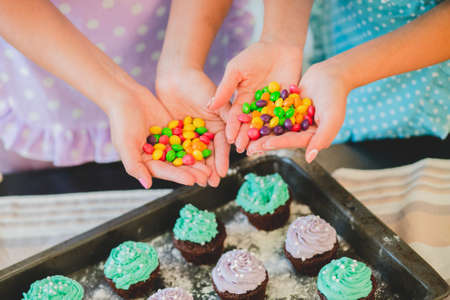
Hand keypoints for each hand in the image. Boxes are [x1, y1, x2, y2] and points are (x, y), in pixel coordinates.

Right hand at [107, 85, 207, 188]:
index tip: (192, 180)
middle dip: (191, 171)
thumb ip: (135, 166)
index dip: (178, 176)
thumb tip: (147, 184)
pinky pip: (185, 139)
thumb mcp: (125, 144)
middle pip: (176, 165)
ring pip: (183, 153)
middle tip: (206, 176)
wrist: (125, 95)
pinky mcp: (171, 130)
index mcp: (143, 161)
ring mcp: (164, 142)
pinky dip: (195, 143)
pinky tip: (207, 147)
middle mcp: (155, 154)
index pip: (164, 171)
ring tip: (209, 166)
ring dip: (196, 160)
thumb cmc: (121, 120)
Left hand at [156, 67, 229, 186]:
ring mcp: (193, 135)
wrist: (176, 75)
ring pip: (195, 155)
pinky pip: (178, 149)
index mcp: (220, 125)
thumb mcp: (216, 99)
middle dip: (210, 169)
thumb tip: (239, 131)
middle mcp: (208, 133)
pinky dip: (180, 161)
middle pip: (210, 154)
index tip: (221, 173)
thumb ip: (227, 114)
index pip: (222, 146)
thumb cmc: (198, 84)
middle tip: (210, 184)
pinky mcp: (178, 134)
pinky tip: (179, 172)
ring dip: (196, 169)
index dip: (222, 160)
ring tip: (197, 183)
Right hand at [208, 41, 302, 152]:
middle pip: (251, 126)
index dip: (233, 128)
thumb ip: (225, 88)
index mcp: (243, 100)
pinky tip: (280, 138)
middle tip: (243, 150)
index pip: (236, 118)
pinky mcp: (289, 105)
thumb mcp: (236, 69)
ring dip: (263, 138)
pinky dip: (282, 129)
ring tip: (259, 148)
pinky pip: (285, 119)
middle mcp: (257, 107)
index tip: (229, 139)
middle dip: (246, 138)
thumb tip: (210, 106)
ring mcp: (273, 107)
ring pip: (267, 126)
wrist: (280, 45)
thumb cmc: (255, 55)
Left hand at [247, 62, 348, 161]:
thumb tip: (310, 158)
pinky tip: (249, 118)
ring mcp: (294, 120)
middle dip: (264, 142)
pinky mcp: (288, 109)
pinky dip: (262, 116)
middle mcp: (302, 130)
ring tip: (245, 136)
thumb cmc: (335, 96)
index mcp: (312, 136)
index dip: (277, 143)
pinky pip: (273, 113)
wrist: (332, 74)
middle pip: (280, 137)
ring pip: (274, 127)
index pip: (292, 141)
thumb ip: (322, 138)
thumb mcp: (332, 118)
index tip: (262, 145)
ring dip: (260, 132)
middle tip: (248, 148)